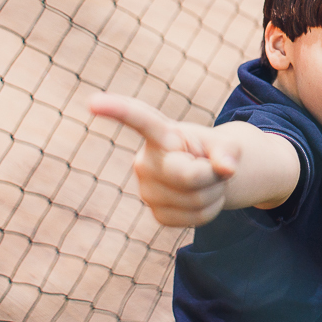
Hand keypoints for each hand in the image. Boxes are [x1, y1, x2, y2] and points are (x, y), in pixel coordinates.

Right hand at [90, 93, 241, 227]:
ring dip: (213, 194)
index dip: (117, 111)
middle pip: (190, 177)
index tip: (93, 102)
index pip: (139, 120)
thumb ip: (229, 151)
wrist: (209, 174)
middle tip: (212, 167)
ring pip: (196, 201)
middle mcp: (145, 162)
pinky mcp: (157, 213)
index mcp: (161, 134)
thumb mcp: (226, 143)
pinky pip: (194, 219)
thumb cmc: (213, 151)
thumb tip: (227, 168)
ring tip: (206, 181)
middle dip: (212, 175)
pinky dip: (208, 211)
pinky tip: (200, 198)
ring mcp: (147, 190)